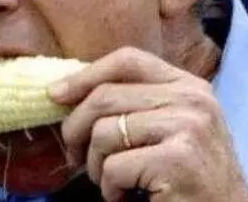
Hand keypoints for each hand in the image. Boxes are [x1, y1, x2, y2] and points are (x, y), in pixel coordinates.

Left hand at [49, 47, 247, 201]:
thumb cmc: (186, 175)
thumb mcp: (167, 126)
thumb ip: (132, 103)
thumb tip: (64, 91)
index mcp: (187, 84)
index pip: (126, 60)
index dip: (85, 74)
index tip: (56, 94)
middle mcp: (191, 98)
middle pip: (105, 96)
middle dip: (76, 128)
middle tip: (74, 154)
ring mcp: (188, 127)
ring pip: (104, 133)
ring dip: (95, 165)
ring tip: (110, 181)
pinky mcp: (178, 160)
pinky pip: (114, 166)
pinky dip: (109, 188)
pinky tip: (124, 196)